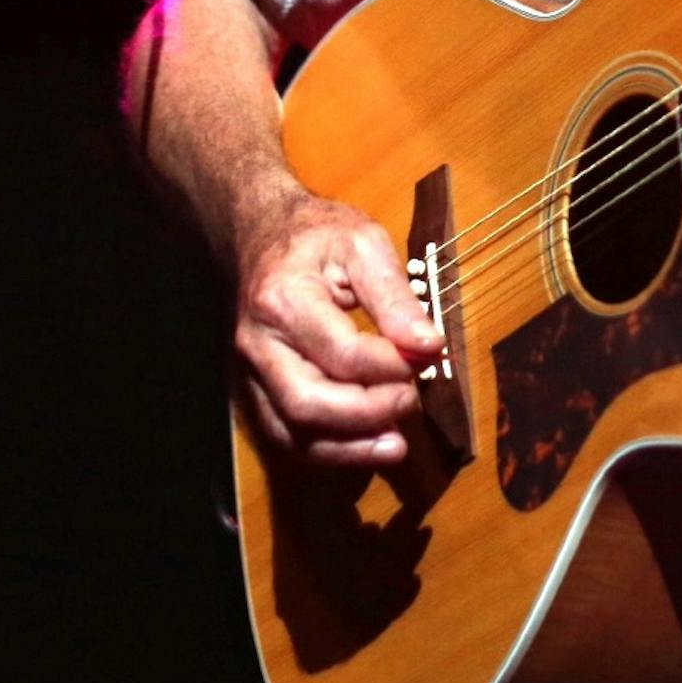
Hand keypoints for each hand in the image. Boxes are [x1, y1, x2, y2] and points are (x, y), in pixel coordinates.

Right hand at [231, 188, 445, 467]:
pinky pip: (286, 435)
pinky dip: (328, 449)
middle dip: (367, 413)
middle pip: (307, 401)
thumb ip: (395, 295)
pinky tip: (367, 445)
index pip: (340, 351)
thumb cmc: (315, 235)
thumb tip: (428, 344)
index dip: (390, 365)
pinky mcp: (255, 389)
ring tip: (396, 445)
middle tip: (411, 401)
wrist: (259, 233)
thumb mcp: (363, 242)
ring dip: (348, 447)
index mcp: (283, 299)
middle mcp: (259, 343)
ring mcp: (251, 372)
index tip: (430, 356)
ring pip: (292, 431)